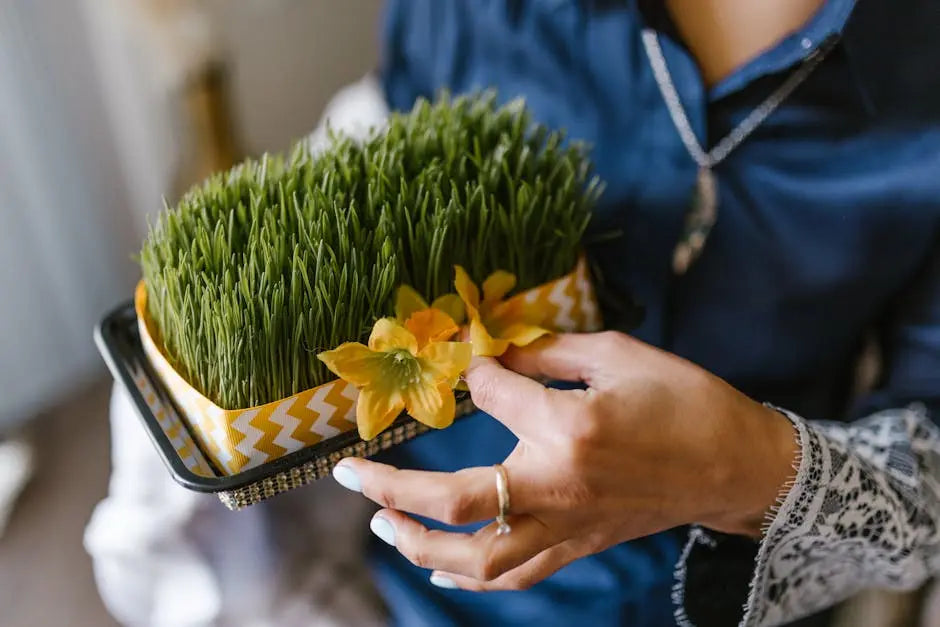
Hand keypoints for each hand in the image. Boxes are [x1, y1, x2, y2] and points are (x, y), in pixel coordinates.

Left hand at [331, 331, 796, 590]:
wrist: (735, 465)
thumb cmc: (684, 400)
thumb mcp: (617, 354)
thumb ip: (545, 353)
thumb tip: (489, 353)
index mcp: (568, 428)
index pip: (488, 395)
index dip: (468, 370)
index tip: (461, 355)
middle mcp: (557, 486)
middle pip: (455, 501)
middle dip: (391, 485)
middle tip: (348, 473)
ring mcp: (566, 527)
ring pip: (477, 558)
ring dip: (419, 545)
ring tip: (382, 523)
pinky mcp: (579, 546)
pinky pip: (516, 576)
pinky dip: (471, 576)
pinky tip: (442, 566)